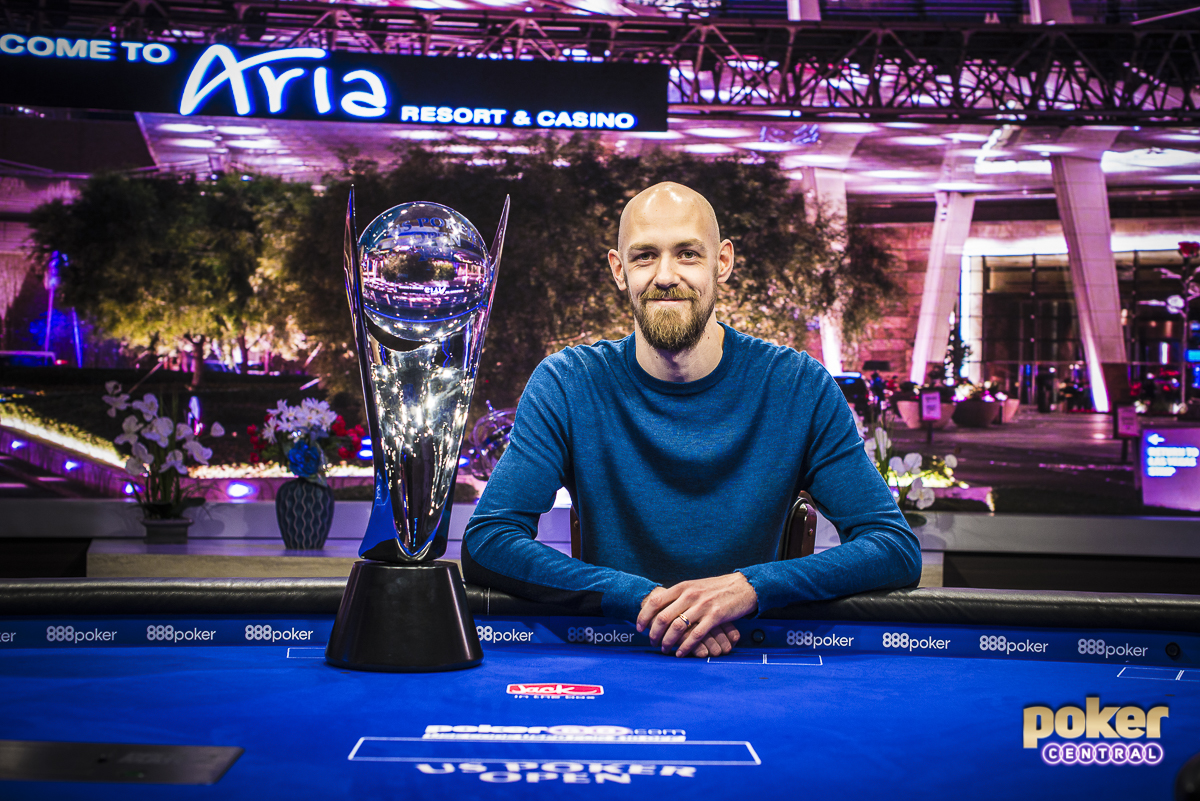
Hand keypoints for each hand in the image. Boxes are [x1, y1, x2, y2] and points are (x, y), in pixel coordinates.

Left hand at [636, 573, 758, 657]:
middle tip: (652, 642)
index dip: (644, 616)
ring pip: (677, 627)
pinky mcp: (715, 617)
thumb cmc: (717, 588)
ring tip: (664, 649)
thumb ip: (680, 596)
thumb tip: (661, 608)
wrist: (743, 586)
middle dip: (654, 633)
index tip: (639, 627)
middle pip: (663, 617)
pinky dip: (686, 646)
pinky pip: (696, 635)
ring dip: (668, 641)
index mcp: (683, 587)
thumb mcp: (695, 586)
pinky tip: (681, 652)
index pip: (656, 601)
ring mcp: (702, 606)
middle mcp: (690, 595)